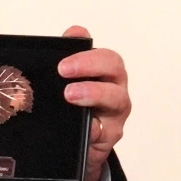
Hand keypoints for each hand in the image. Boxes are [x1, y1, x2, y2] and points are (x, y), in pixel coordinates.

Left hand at [57, 25, 129, 180]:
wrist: (78, 148)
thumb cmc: (75, 111)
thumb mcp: (67, 84)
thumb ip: (69, 57)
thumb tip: (74, 32)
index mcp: (105, 73)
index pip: (104, 55)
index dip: (86, 53)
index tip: (63, 59)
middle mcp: (115, 89)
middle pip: (115, 68)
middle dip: (90, 64)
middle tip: (63, 70)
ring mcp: (116, 114)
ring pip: (117, 99)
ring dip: (94, 92)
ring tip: (70, 95)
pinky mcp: (110, 136)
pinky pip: (105, 131)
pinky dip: (94, 128)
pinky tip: (83, 126)